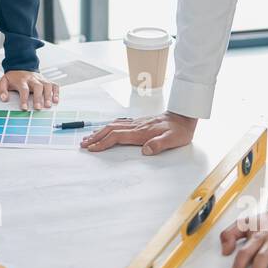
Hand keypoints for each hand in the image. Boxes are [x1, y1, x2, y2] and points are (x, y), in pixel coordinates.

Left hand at [0, 70, 58, 109]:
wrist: (20, 66)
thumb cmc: (13, 77)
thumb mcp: (4, 81)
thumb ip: (2, 90)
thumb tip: (4, 98)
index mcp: (21, 80)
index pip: (23, 89)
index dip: (24, 99)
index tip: (24, 108)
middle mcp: (32, 79)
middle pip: (37, 86)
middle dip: (38, 98)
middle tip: (38, 108)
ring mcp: (40, 79)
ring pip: (47, 85)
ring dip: (48, 95)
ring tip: (48, 105)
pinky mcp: (46, 80)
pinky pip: (53, 85)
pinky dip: (56, 92)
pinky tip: (56, 100)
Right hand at [79, 111, 196, 154]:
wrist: (184, 116)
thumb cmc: (179, 130)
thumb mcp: (173, 140)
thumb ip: (159, 145)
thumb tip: (145, 150)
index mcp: (141, 132)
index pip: (117, 137)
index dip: (103, 143)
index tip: (92, 148)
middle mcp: (136, 126)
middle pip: (110, 130)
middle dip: (95, 137)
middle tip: (83, 144)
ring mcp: (136, 123)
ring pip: (113, 126)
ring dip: (99, 132)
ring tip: (89, 137)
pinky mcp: (139, 123)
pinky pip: (119, 124)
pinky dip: (108, 127)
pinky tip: (105, 129)